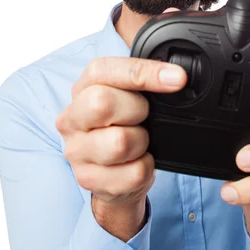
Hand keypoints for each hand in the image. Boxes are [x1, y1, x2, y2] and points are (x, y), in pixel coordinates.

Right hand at [55, 50, 186, 237]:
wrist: (114, 173)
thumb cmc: (124, 125)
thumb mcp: (130, 94)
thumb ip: (144, 78)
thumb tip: (175, 75)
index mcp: (82, 88)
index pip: (103, 70)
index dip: (143, 72)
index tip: (177, 78)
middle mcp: (71, 118)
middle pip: (102, 102)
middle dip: (137, 110)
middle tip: (144, 117)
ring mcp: (76, 151)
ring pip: (120, 142)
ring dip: (142, 143)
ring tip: (139, 142)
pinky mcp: (88, 179)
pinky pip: (133, 172)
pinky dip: (146, 168)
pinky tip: (137, 162)